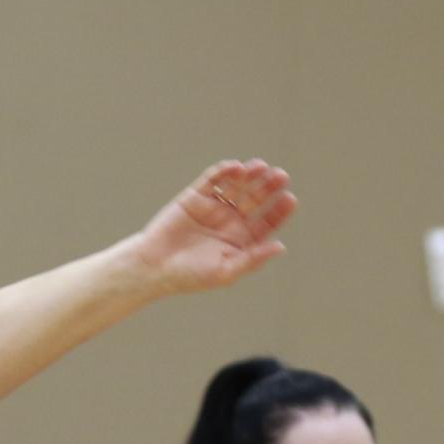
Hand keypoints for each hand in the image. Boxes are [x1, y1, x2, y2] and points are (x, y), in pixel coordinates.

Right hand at [127, 159, 297, 294]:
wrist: (153, 267)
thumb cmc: (190, 276)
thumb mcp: (225, 271)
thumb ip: (253, 259)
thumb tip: (280, 246)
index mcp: (242, 239)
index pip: (267, 221)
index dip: (280, 210)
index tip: (290, 198)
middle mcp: (231, 221)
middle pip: (256, 198)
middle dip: (269, 186)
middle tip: (281, 176)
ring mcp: (214, 206)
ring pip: (237, 185)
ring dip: (250, 175)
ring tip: (260, 167)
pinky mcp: (195, 196)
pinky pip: (213, 179)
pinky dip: (224, 171)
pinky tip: (236, 168)